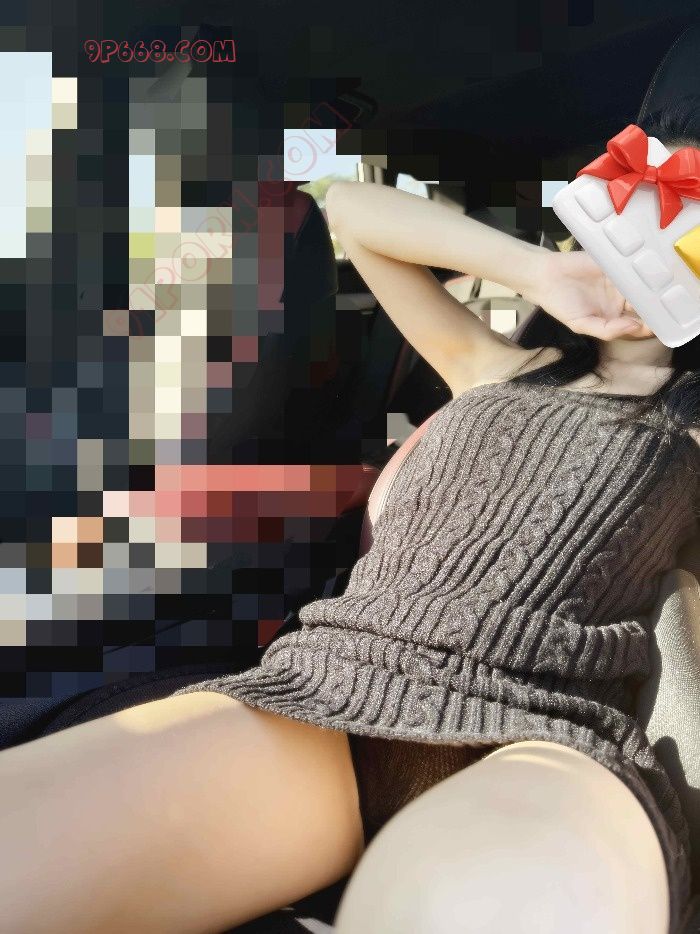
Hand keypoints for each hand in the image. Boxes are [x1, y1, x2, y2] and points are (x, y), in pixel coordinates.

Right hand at [523, 249, 653, 340]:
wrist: (545, 276)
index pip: (637, 324)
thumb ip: (607, 331)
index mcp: (612, 318)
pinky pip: (633, 268)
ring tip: (664, 291)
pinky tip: (651, 274)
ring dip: (652, 289)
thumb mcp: (581, 325)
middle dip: (656, 307)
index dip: (650, 326)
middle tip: (669, 307)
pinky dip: (642, 271)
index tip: (662, 326)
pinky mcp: (616, 264)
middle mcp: (619, 300)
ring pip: (642, 286)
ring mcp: (619, 281)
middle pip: (644, 305)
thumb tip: (633, 327)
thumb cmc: (560, 304)